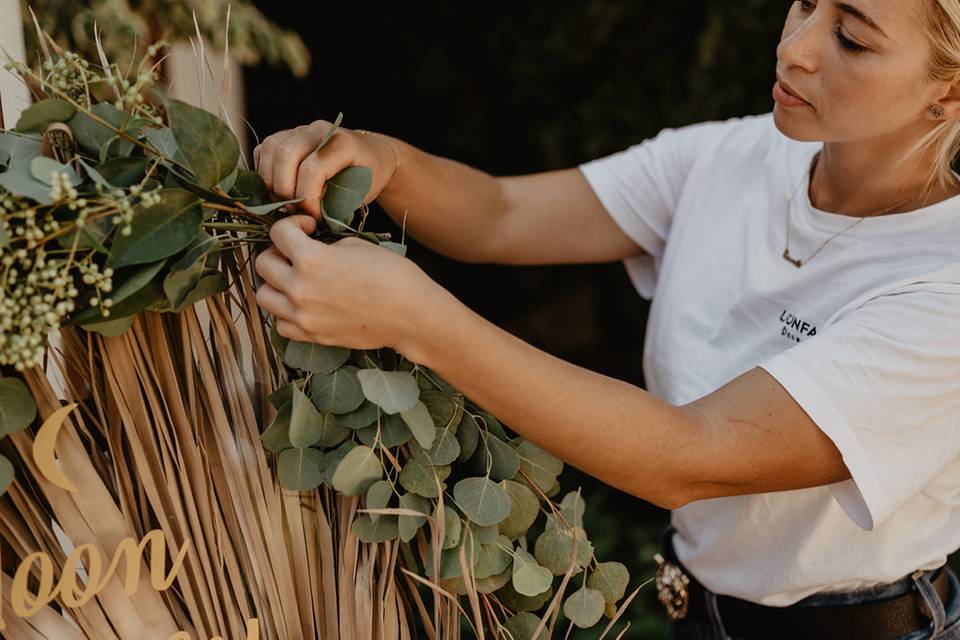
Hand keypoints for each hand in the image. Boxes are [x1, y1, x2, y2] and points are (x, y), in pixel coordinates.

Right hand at [253, 119, 400, 217]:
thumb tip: (301, 213)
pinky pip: (264, 150)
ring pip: (270, 149)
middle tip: (295, 211)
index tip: (314, 218)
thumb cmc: (366, 178)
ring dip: (271, 182)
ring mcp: (301, 129)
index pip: (313, 169)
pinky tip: (278, 189)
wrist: (371, 156)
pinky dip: (264, 172)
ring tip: (285, 202)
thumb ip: (332, 202)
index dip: (307, 199)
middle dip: (285, 190)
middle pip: (286, 154)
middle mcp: (319, 130)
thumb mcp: (358, 195)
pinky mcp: (286, 135)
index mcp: (343, 143)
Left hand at [254, 215, 434, 353]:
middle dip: (277, 251)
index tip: (308, 228)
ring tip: (294, 279)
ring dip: (274, 283)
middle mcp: (300, 289)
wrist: (411, 316)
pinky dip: (284, 312)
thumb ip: (324, 246)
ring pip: (263, 296)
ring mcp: (303, 316)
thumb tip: (309, 248)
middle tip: (297, 252)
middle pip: (263, 264)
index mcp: (312, 260)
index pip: (277, 233)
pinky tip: (302, 303)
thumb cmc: (392, 276)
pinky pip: (279, 324)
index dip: (292, 224)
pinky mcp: (312, 336)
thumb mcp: (356, 246)